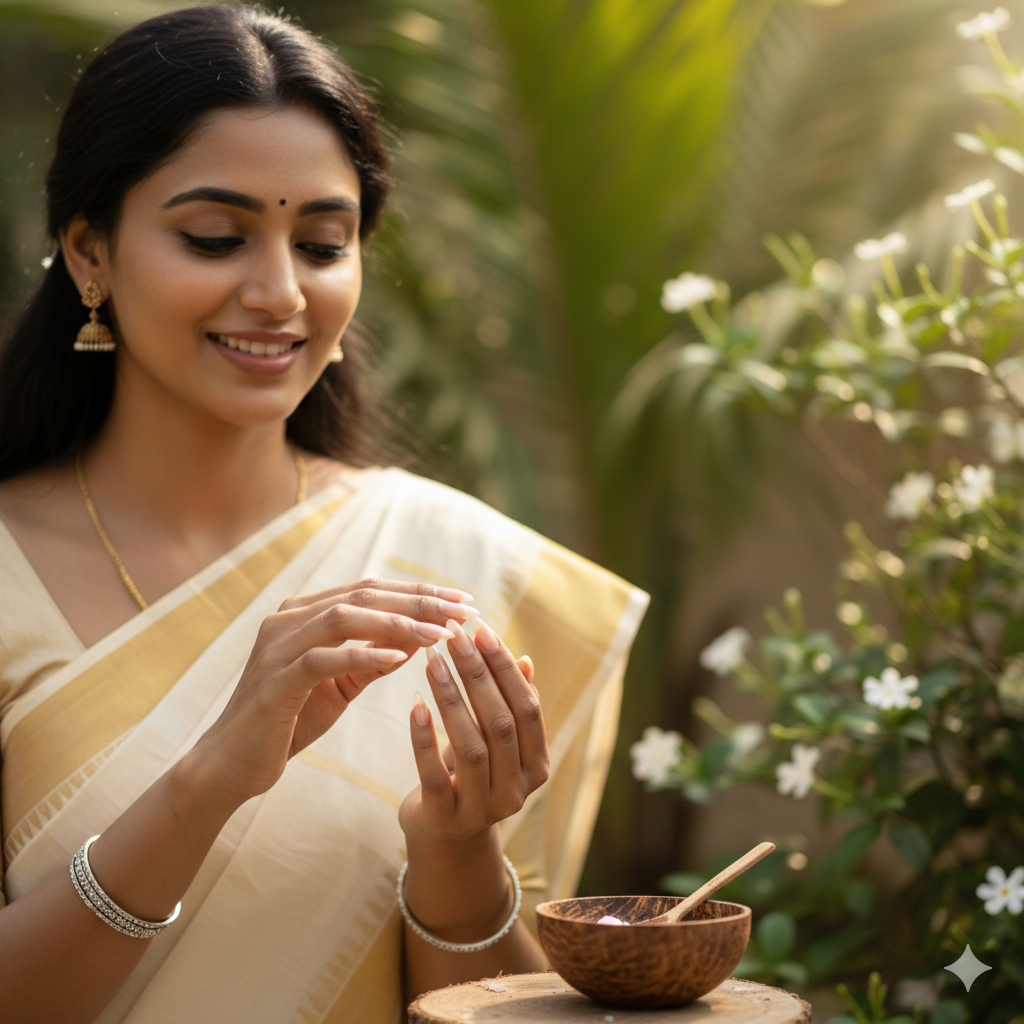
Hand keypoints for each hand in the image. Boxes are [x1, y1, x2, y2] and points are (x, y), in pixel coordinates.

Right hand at [193, 580, 477, 804]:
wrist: (231, 765)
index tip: (463, 600)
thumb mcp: (339, 685)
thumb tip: (417, 639)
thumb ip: (371, 660)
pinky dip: (362, 654)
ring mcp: (276, 646)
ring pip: (344, 618)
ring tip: (441, 634)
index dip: (418, 592)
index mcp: (302, 614)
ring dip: (399, 624)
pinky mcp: (273, 681)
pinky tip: (399, 659)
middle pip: (363, 596)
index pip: (370, 590)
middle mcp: (287, 619)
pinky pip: (322, 659)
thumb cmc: (289, 722)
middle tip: (463, 610)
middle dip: (419, 601)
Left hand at [399, 618, 549, 849]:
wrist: (445, 838)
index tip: (482, 630)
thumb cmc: (472, 774)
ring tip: (433, 660)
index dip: (506, 668)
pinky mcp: (445, 819)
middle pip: (500, 723)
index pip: (527, 708)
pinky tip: (414, 703)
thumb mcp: (495, 743)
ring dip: (451, 698)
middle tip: (454, 636)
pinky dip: (424, 737)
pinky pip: (434, 773)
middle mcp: (516, 790)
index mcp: (537, 766)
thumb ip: (510, 705)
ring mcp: (482, 809)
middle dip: (477, 674)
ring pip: (470, 746)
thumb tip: (526, 659)